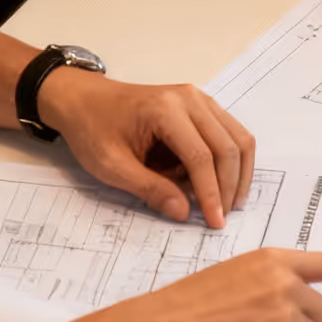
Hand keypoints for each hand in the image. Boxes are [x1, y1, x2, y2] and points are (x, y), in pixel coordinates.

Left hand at [40, 73, 253, 228]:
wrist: (83, 99)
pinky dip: (232, 159)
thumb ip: (149, 189)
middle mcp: (189, 99)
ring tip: (229, 202)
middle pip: (227, 146)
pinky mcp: (201, 105)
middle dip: (229, 186)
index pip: (201, 155)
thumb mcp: (111, 166)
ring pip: (237, 137)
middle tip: (222, 217)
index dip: (211, 192)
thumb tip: (184, 212)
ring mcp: (199, 99)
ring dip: (239, 173)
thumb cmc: (92, 128)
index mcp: (165, 110)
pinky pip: (230, 132)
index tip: (215, 222)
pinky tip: (223, 181)